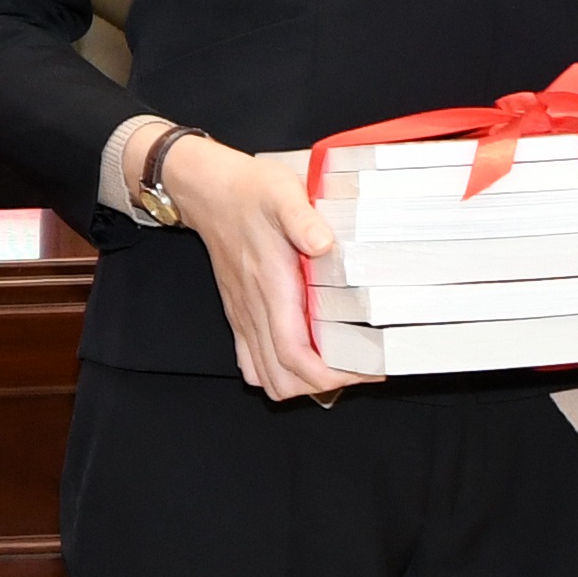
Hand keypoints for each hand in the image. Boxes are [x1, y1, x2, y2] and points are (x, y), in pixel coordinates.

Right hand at [166, 137, 368, 402]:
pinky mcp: (240, 313)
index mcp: (271, 287)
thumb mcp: (282, 193)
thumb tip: (323, 244)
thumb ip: (302, 218)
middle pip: (284, 378)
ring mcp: (245, 315)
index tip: (368, 368)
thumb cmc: (250, 192)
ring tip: (339, 366)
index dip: (332, 375)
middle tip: (362, 368)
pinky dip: (278, 373)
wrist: (209, 191)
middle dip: (325, 385)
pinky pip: (253, 362)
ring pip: (267, 377)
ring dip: (302, 383)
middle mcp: (255, 309)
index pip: (296, 356)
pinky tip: (304, 358)